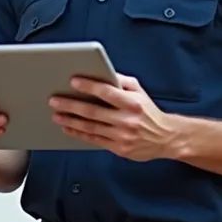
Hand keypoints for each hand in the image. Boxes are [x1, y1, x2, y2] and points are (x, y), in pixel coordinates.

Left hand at [49, 74, 178, 161]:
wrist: (166, 138)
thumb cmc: (148, 112)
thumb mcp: (139, 91)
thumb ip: (121, 81)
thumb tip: (101, 72)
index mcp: (133, 102)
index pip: (107, 92)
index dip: (89, 86)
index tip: (73, 80)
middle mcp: (127, 119)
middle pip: (93, 111)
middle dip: (71, 105)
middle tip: (55, 100)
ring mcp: (123, 136)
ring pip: (91, 128)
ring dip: (71, 121)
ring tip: (56, 115)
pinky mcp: (119, 149)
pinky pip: (94, 140)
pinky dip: (79, 134)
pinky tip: (68, 128)